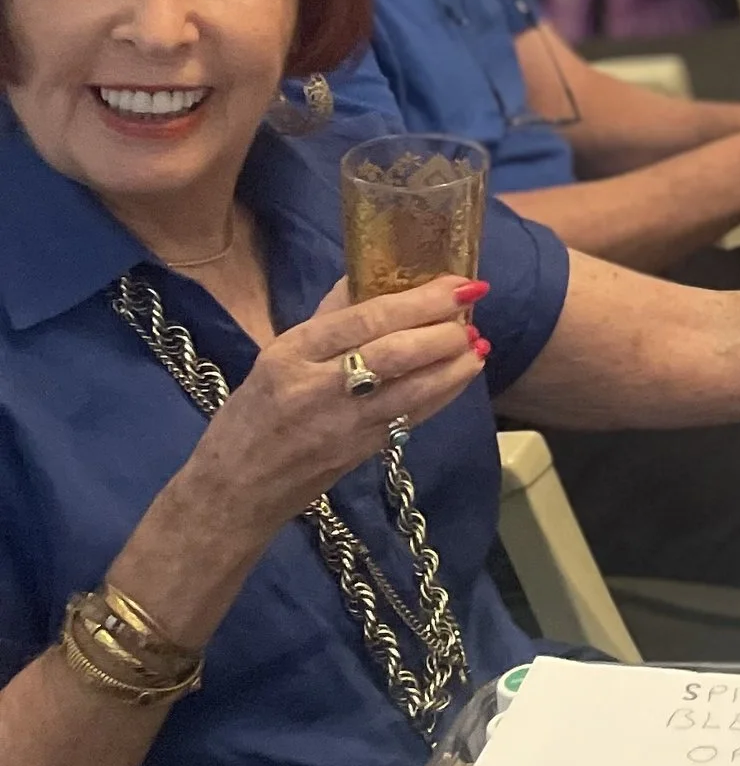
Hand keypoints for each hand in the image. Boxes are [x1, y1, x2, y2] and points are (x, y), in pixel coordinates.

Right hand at [180, 276, 489, 543]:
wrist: (235, 492)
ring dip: (454, 366)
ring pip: (412, 390)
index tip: (458, 283)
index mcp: (291, 354)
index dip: (418, 300)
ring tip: (478, 345)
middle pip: (394, 353)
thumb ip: (328, 319)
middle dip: (443, 330)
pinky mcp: (362, 453)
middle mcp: (318, 388)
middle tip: (472, 312)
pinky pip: (411, 417)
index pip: (364, 319)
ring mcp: (343, 425)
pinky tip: (461, 375)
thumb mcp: (275, 357)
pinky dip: (442, 394)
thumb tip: (371, 273)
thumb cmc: (251, 416)